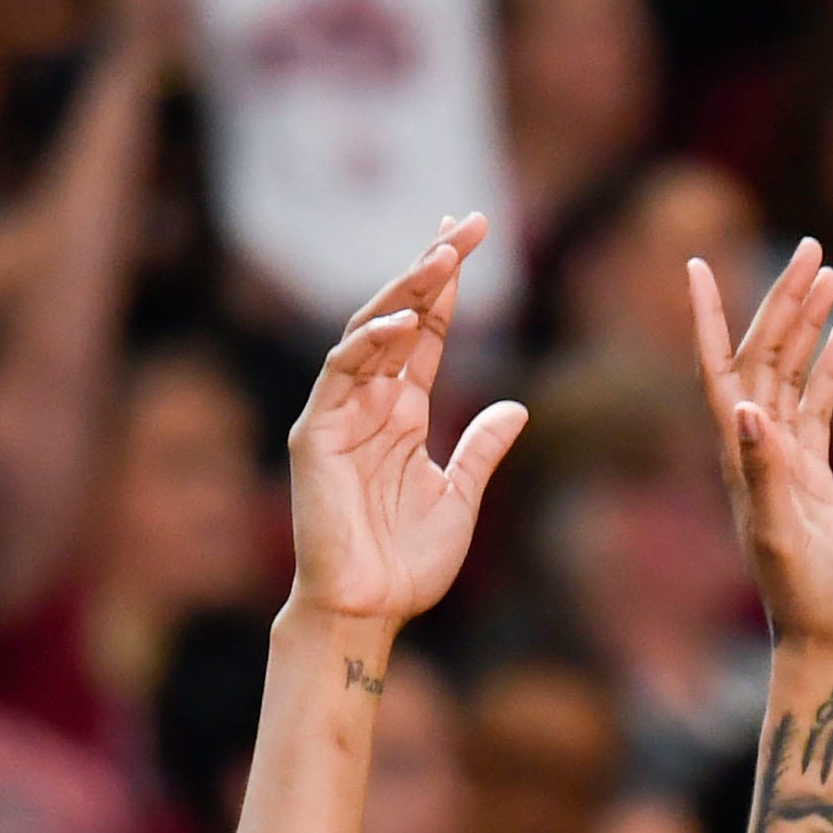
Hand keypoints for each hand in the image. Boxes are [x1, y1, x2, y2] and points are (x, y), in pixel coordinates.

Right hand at [283, 219, 528, 627]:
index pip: (426, 333)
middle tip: (466, 223)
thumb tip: (517, 406)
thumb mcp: (462, 498)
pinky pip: (341, 374)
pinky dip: (371, 345)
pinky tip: (404, 323)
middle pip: (400, 317)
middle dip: (431, 267)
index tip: (471, 235)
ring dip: (404, 292)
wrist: (366, 609)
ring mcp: (339, 414)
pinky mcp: (315, 433)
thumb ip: (482, 450)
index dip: (447, 286)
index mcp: (404, 414)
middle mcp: (371, 404)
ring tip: (441, 256)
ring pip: (369, 333)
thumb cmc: (407, 564)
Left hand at [690, 240, 832, 653]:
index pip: (716, 370)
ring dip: (805, 323)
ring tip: (827, 271)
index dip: (706, 318)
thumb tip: (747, 411)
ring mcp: (785, 461)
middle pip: (762, 357)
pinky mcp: (814, 477)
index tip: (695, 263)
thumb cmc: (803, 598)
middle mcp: (755, 450)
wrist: (825, 639)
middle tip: (809, 244)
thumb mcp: (782, 535)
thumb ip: (765, 474)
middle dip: (781, 300)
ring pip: (790, 374)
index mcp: (739, 455)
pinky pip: (817, 407)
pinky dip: (827, 368)